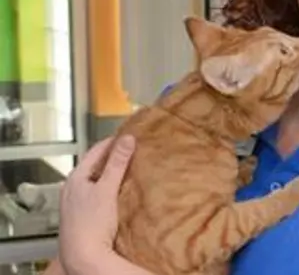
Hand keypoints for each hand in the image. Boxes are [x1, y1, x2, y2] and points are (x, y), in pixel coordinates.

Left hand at [58, 135, 135, 274]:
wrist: (84, 257)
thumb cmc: (90, 224)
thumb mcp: (107, 188)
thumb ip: (117, 163)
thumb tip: (127, 140)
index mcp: (75, 178)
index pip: (94, 151)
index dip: (111, 142)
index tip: (126, 136)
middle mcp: (72, 190)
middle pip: (95, 167)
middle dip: (112, 159)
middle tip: (131, 152)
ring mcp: (77, 205)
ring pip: (97, 183)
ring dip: (111, 176)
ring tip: (128, 172)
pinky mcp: (84, 218)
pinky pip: (99, 197)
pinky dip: (110, 191)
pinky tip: (120, 196)